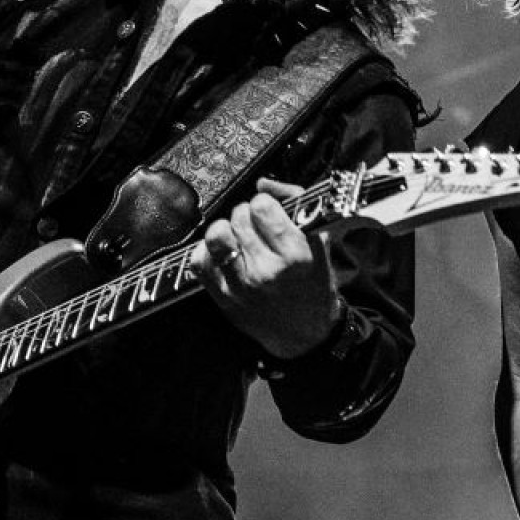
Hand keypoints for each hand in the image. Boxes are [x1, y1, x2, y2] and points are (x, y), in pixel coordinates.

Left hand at [187, 179, 341, 359]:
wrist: (305, 336)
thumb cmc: (314, 285)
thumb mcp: (319, 243)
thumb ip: (296, 205)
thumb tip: (263, 183)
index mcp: (296, 255)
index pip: (262, 206)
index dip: (265, 204)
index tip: (270, 213)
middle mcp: (267, 271)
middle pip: (239, 217)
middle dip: (247, 216)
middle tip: (256, 228)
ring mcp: (242, 286)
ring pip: (216, 235)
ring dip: (225, 230)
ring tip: (237, 237)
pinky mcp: (224, 298)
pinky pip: (199, 261)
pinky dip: (208, 251)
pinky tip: (224, 254)